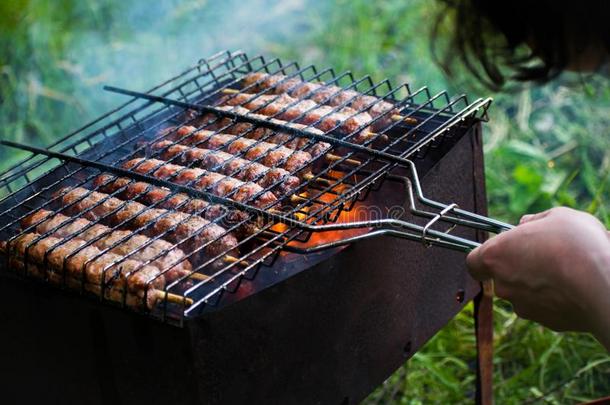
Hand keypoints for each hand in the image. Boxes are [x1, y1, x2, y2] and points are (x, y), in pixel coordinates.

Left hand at [467, 207, 609, 349]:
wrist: (605, 286)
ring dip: (540, 282)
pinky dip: (558, 298)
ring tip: (569, 268)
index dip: (487, 254)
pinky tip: (578, 285)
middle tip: (545, 253)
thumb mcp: (556, 216)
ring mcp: (524, 307)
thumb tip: (525, 224)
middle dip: (520, 266)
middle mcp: (503, 285)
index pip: (473, 261)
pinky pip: (547, 307)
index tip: (506, 247)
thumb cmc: (576, 244)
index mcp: (495, 256)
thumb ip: (534, 220)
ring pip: (525, 292)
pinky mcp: (546, 323)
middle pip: (503, 275)